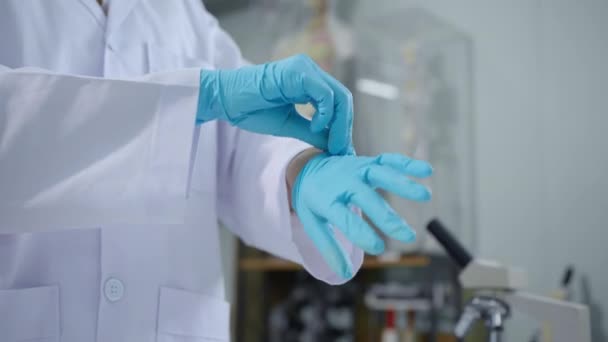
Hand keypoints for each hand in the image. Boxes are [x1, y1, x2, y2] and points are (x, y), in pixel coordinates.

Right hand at [197, 54, 353, 154]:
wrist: (225, 100)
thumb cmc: (252, 109)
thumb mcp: (289, 125)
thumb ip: (313, 132)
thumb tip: (336, 147)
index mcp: (309, 82)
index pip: (337, 103)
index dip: (343, 127)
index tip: (341, 150)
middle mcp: (310, 71)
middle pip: (342, 99)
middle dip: (345, 128)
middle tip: (341, 151)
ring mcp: (305, 69)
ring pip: (338, 96)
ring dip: (339, 124)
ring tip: (331, 144)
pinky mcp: (298, 73)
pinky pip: (324, 94)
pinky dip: (325, 114)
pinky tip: (314, 126)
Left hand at [291, 152, 432, 278]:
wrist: (308, 168)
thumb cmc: (314, 201)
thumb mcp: (313, 224)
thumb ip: (329, 248)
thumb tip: (345, 274)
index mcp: (327, 200)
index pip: (345, 219)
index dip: (362, 234)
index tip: (379, 248)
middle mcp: (343, 182)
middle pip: (367, 199)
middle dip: (388, 218)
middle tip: (409, 237)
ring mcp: (357, 168)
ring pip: (381, 173)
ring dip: (403, 184)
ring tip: (425, 195)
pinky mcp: (369, 161)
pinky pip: (388, 160)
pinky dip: (407, 164)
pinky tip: (427, 170)